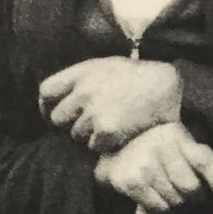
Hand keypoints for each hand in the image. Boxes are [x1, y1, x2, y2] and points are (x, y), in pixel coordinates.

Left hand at [39, 57, 180, 153]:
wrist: (166, 87)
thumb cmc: (137, 77)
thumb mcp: (105, 66)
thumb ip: (80, 80)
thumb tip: (61, 100)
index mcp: (81, 72)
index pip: (46, 91)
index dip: (46, 107)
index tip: (52, 115)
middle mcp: (83, 91)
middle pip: (58, 118)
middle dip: (69, 124)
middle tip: (87, 125)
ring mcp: (94, 112)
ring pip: (76, 135)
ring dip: (89, 135)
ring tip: (110, 125)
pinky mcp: (106, 131)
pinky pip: (94, 146)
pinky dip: (104, 145)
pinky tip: (119, 134)